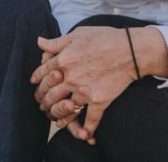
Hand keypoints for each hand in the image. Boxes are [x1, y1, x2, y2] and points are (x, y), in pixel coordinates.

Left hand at [31, 27, 137, 143]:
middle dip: (43, 100)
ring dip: (57, 115)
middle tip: (42, 103)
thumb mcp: (78, 34)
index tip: (36, 84)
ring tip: (56, 118)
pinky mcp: (98, 101)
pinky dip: (86, 129)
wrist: (131, 50)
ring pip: (64, 109)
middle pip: (49, 93)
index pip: (42, 73)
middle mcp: (70, 77)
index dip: (36, 80)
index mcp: (63, 60)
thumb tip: (39, 42)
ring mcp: (84, 91)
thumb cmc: (105, 38)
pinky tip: (84, 133)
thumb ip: (57, 42)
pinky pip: (90, 119)